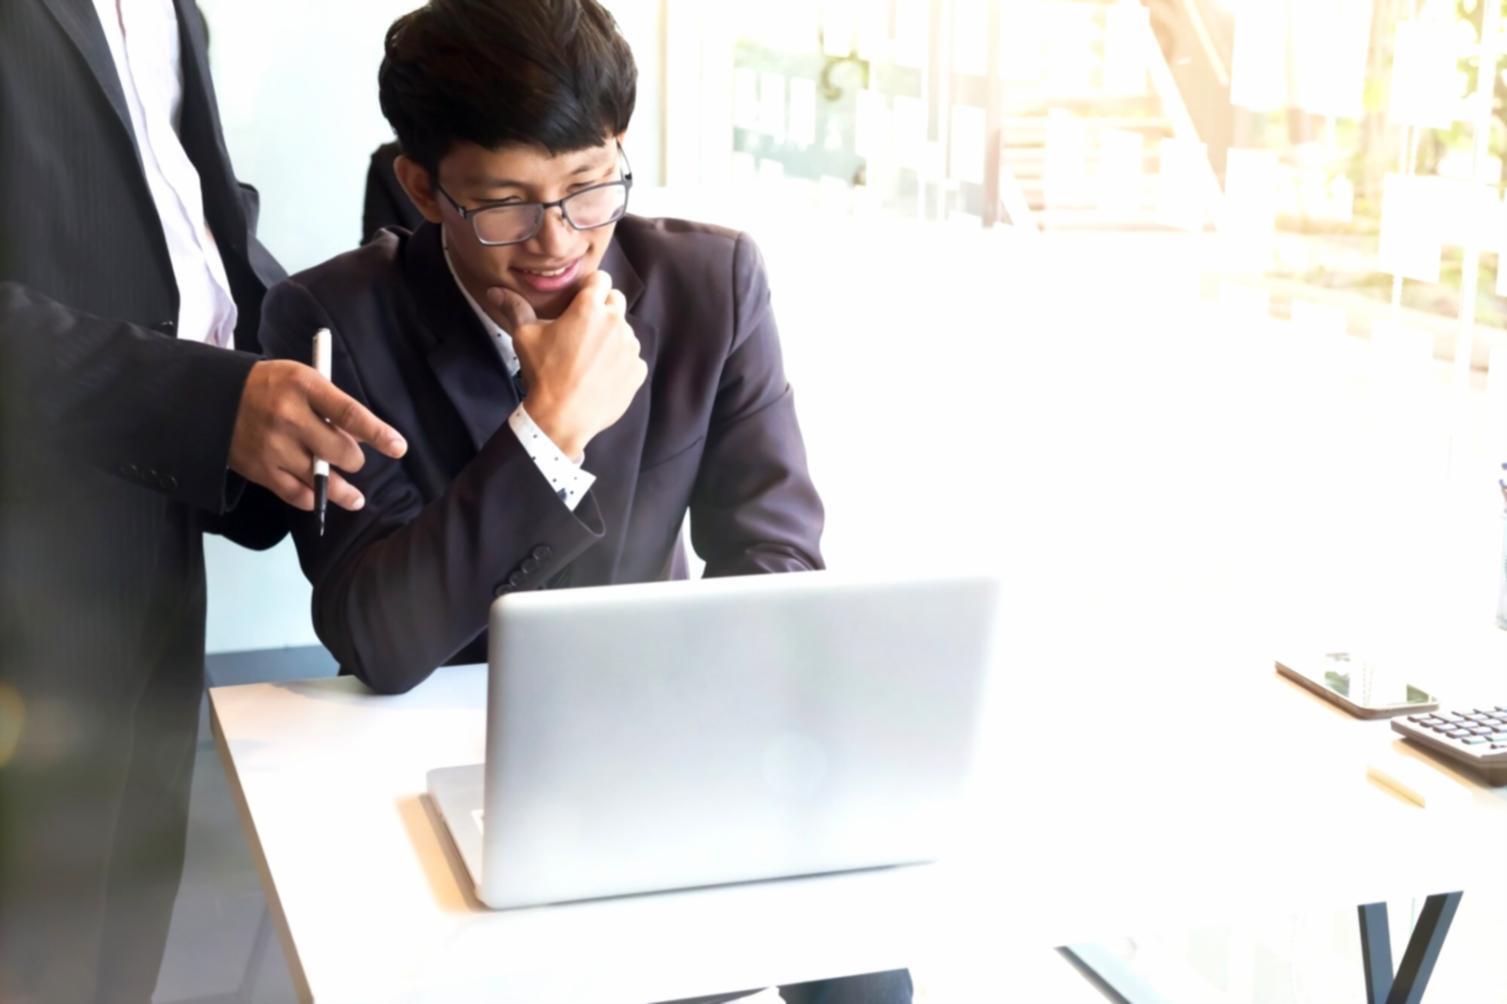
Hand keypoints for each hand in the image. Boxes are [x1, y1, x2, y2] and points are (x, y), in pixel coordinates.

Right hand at [229, 360, 407, 510]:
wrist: (213, 398)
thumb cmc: (270, 387)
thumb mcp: (302, 380)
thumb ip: (330, 405)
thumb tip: (360, 438)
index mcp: (304, 386)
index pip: (350, 413)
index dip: (378, 433)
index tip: (399, 447)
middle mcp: (289, 417)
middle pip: (339, 451)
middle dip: (353, 458)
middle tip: (353, 459)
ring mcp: (274, 446)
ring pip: (320, 479)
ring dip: (343, 491)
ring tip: (357, 499)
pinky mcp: (261, 470)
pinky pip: (296, 494)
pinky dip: (313, 498)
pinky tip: (322, 499)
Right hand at [489, 271, 646, 457]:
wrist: (562, 417)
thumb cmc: (543, 373)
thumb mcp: (524, 337)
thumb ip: (515, 308)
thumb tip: (495, 291)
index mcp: (589, 308)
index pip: (601, 279)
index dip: (591, 287)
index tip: (581, 301)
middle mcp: (615, 322)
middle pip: (616, 301)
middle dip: (604, 308)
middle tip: (584, 328)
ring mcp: (630, 347)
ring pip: (625, 331)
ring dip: (612, 337)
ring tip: (591, 357)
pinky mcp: (637, 369)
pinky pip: (632, 357)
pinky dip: (621, 362)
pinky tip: (602, 375)